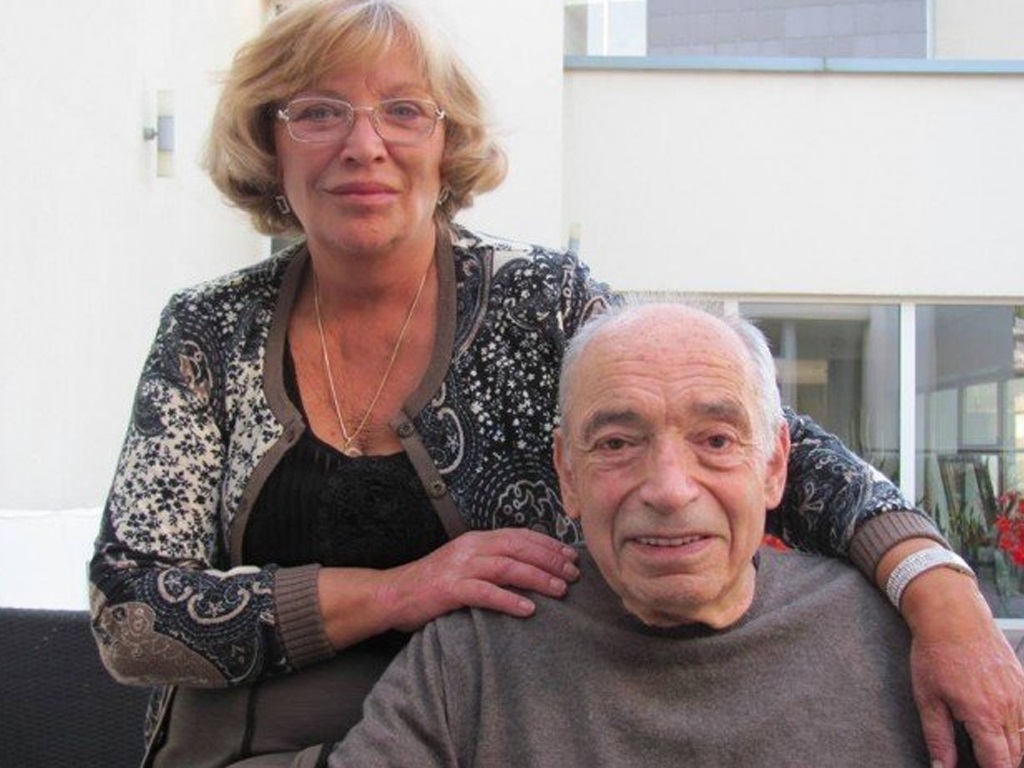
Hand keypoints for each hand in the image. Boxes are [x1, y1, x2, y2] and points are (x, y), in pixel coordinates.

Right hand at [379, 528, 579, 632]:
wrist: (393, 594)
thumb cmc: (433, 583)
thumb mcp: (466, 563)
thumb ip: (492, 561)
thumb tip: (530, 567)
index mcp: (477, 539)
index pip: (520, 536)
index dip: (548, 544)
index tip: (571, 555)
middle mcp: (471, 548)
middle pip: (519, 548)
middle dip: (550, 559)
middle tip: (573, 574)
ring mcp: (460, 568)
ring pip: (507, 567)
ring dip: (538, 577)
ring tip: (560, 589)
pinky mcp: (449, 589)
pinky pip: (484, 593)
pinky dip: (509, 600)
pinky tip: (528, 609)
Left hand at [901, 567, 1023, 767]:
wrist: (952, 614)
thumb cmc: (936, 652)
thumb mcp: (927, 698)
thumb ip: (937, 738)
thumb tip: (941, 767)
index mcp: (984, 716)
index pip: (1000, 764)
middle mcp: (1008, 708)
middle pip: (1016, 757)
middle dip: (1000, 764)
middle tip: (981, 759)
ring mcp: (1020, 695)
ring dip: (1012, 751)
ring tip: (990, 750)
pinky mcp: (1023, 683)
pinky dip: (1020, 730)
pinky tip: (1003, 729)